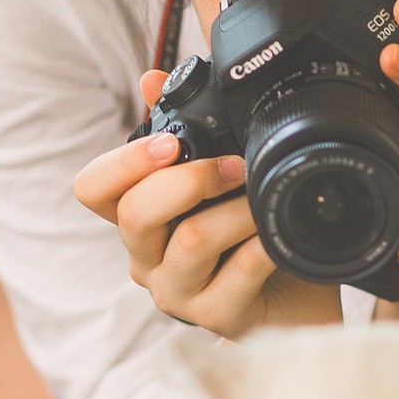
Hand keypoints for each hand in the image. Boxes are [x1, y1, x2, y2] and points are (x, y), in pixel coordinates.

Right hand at [73, 71, 341, 338]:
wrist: (305, 297)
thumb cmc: (255, 233)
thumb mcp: (223, 177)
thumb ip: (188, 127)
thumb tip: (151, 78)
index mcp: (140, 219)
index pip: (93, 190)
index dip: (123, 163)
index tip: (170, 141)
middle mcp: (148, 258)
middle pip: (136, 214)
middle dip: (191, 179)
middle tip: (237, 166)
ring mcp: (179, 294)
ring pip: (191, 241)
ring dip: (238, 209)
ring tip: (266, 198)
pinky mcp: (219, 319)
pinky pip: (240, 272)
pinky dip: (265, 243)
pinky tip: (281, 233)